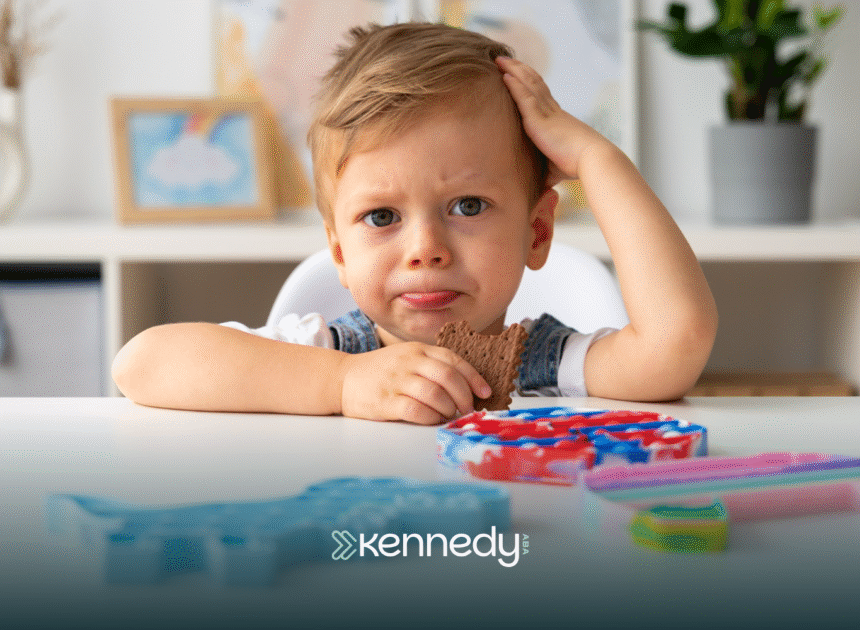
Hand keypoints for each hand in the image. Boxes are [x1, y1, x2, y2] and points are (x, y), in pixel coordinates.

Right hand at [339, 343, 491, 424]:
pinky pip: (416, 411)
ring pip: (435, 395)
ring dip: (448, 409)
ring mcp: (396, 381)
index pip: (453, 360)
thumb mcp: (406, 358)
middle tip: (468, 409)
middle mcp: (409, 362)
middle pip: (448, 378)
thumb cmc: (380, 372)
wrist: (342, 378)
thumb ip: (431, 366)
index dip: (473, 376)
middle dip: (464, 397)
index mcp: (417, 350)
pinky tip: (432, 420)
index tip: (485, 392)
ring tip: (448, 415)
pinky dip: (430, 418)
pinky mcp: (385, 401)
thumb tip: (466, 387)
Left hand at [495, 55, 608, 186]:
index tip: (518, 73)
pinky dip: (513, 85)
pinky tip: (504, 75)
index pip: (541, 95)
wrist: (592, 159)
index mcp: (556, 119)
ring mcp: (546, 113)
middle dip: (518, 69)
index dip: (529, 82)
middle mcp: (552, 110)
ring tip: (499, 59)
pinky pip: (524, 97)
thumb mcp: (556, 168)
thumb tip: (540, 190)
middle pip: (533, 83)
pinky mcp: (539, 119)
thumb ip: (546, 172)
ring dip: (513, 70)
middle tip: (504, 59)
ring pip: (527, 84)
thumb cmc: (577, 166)